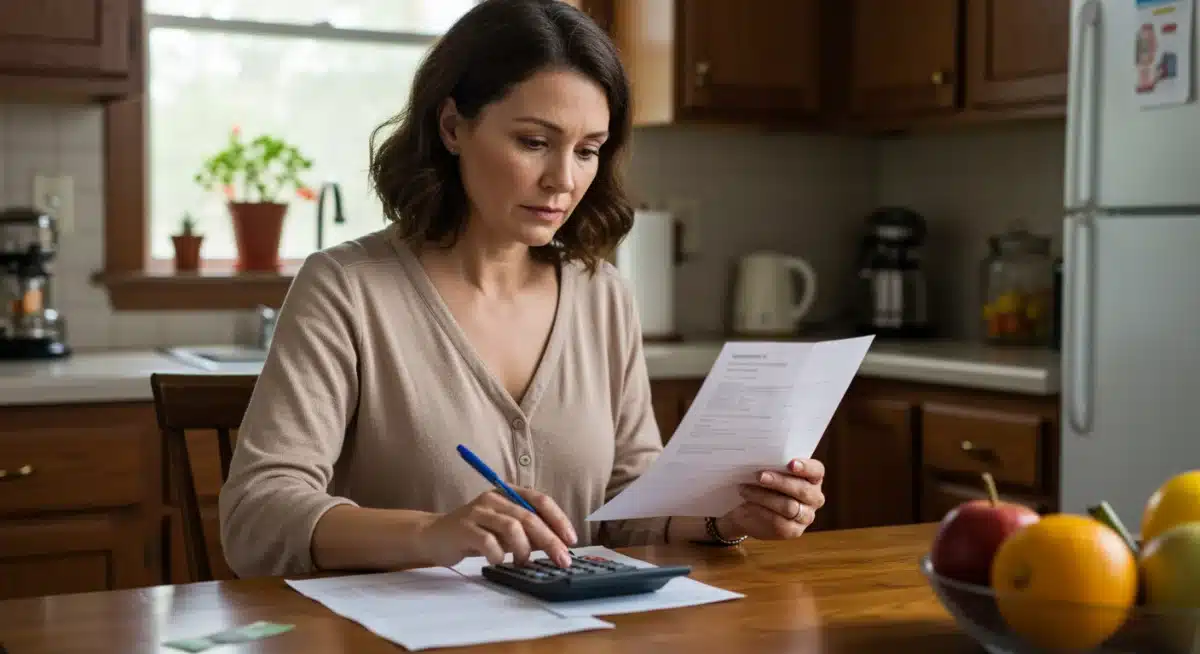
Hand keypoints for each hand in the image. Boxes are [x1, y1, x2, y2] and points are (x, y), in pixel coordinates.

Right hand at [415, 487, 577, 567]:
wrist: (434, 535)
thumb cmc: (476, 533)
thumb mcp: (505, 528)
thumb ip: (528, 532)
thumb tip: (557, 545)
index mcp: (508, 492)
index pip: (540, 500)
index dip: (559, 519)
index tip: (571, 540)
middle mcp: (494, 497)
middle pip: (529, 516)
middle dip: (550, 540)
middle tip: (562, 560)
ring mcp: (478, 511)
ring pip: (512, 527)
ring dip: (524, 549)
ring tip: (522, 562)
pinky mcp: (464, 528)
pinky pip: (489, 542)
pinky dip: (499, 555)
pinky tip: (498, 560)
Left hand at [720, 458, 825, 540]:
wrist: (748, 509)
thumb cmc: (762, 484)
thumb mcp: (769, 471)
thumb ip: (773, 465)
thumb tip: (763, 458)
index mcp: (813, 478)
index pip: (816, 470)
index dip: (806, 467)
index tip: (790, 464)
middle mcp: (814, 498)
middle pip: (802, 490)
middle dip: (779, 482)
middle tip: (759, 476)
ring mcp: (806, 516)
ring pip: (789, 506)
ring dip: (765, 497)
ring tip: (745, 490)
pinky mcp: (794, 531)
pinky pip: (779, 522)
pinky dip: (761, 512)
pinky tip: (748, 505)